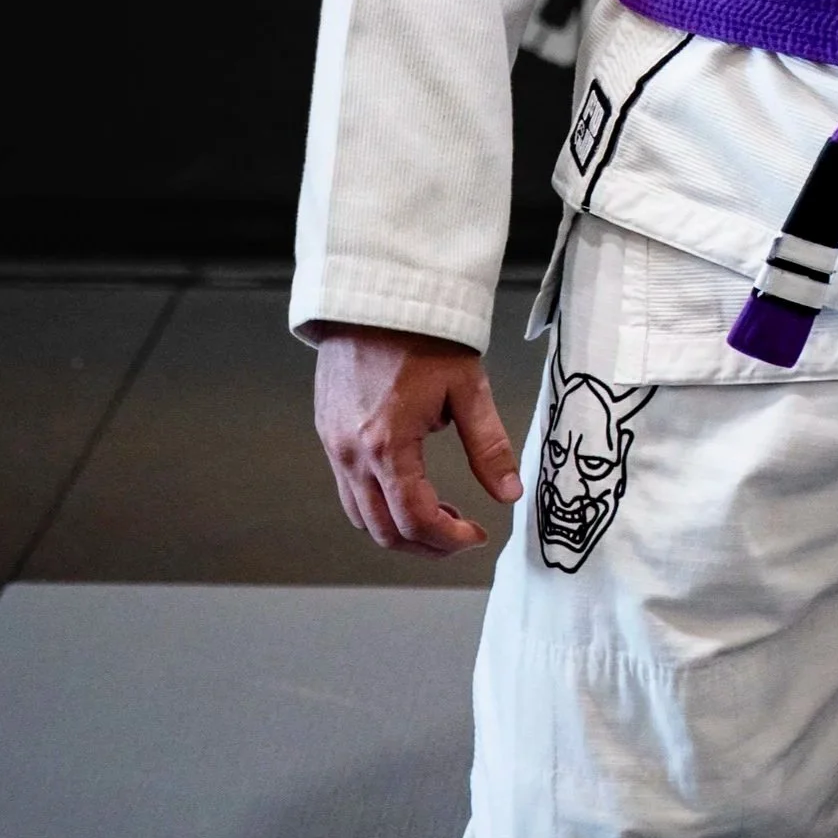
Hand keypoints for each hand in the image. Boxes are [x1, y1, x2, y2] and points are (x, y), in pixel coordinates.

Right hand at [312, 323, 523, 554]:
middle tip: (460, 535)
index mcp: (388, 446)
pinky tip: (408, 485)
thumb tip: (509, 493)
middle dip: (425, 544)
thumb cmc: (423, 333)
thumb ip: (488, 446)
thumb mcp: (468, 387)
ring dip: (399, 527)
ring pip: (361, 515)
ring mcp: (333, 444)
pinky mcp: (327, 431)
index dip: (449, 539)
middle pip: (383, 531)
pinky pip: (347, 488)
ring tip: (439, 512)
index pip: (415, 520)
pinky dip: (377, 502)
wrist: (376, 293)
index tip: (476, 535)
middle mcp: (351, 454)